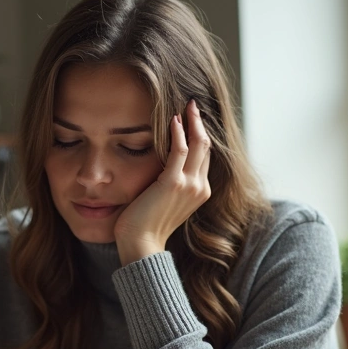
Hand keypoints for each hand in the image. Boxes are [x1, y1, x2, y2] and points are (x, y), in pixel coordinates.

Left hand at [114, 99, 211, 264]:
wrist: (141, 245)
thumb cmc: (146, 225)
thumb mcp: (164, 200)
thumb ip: (169, 184)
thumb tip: (162, 168)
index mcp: (200, 192)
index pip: (204, 156)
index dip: (200, 135)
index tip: (192, 117)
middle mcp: (200, 187)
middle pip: (206, 147)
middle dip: (200, 123)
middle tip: (192, 104)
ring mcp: (189, 185)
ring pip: (198, 144)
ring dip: (192, 122)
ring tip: (186, 105)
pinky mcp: (173, 183)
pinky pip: (180, 150)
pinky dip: (178, 132)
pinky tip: (173, 119)